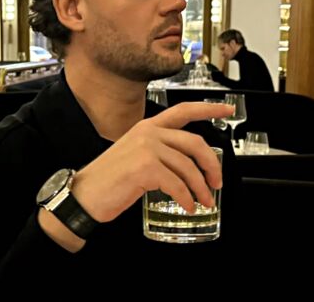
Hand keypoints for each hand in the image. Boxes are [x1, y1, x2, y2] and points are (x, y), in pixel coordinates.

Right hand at [72, 102, 233, 222]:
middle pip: (195, 142)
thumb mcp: (136, 154)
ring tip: (203, 201)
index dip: (209, 108)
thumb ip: (160, 152)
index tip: (228, 109)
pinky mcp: (145, 168)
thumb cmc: (110, 178)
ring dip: (201, 188)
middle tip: (216, 182)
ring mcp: (146, 149)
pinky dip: (186, 198)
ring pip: (188, 167)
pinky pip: (177, 184)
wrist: (85, 194)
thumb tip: (189, 166)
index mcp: (147, 126)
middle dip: (212, 164)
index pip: (183, 110)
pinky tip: (187, 205)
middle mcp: (149, 133)